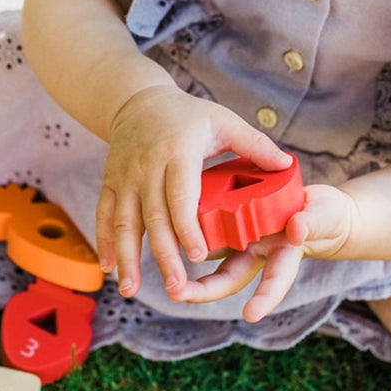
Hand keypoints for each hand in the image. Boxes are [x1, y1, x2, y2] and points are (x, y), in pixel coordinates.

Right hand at [96, 85, 292, 301]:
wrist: (138, 100)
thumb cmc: (188, 114)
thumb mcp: (223, 121)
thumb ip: (255, 144)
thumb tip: (287, 165)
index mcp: (178, 153)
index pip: (181, 196)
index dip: (188, 227)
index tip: (197, 256)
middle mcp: (147, 167)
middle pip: (154, 218)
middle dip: (163, 255)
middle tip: (176, 288)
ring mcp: (125, 177)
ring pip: (124, 222)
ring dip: (128, 258)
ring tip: (130, 290)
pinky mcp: (111, 182)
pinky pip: (104, 215)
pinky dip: (105, 242)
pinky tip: (110, 268)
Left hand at [177, 182, 359, 318]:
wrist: (312, 208)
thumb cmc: (322, 216)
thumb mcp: (323, 216)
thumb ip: (313, 222)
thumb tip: (297, 230)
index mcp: (282, 255)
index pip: (275, 279)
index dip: (265, 297)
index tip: (252, 314)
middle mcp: (256, 253)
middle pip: (228, 279)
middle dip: (203, 290)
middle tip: (179, 294)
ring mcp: (240, 241)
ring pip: (210, 256)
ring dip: (185, 265)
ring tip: (162, 272)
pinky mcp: (228, 221)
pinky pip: (205, 228)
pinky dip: (186, 232)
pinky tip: (163, 229)